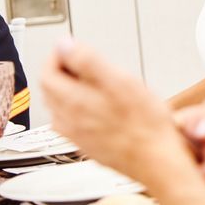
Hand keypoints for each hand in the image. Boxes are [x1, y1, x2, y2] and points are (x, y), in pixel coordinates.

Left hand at [40, 38, 198, 189]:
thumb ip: (89, 61)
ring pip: (60, 107)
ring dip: (68, 88)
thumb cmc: (145, 123)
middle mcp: (69, 120)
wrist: (156, 159)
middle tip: (79, 58)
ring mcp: (77, 135)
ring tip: (89, 79)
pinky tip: (95, 106)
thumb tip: (65, 45)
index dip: (57, 54)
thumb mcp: (121, 80)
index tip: (70, 46)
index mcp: (73, 101)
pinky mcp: (89, 145)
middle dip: (61, 70)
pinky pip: (72, 123)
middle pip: (51, 90)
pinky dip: (77, 108)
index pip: (48, 72)